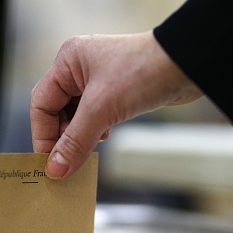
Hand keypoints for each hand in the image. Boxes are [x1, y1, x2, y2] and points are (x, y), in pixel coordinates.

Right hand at [30, 31, 202, 178]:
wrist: (190, 63)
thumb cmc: (144, 72)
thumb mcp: (102, 109)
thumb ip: (75, 141)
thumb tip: (56, 170)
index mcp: (67, 62)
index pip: (41, 104)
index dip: (43, 135)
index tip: (49, 162)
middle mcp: (79, 68)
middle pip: (57, 111)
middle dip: (63, 137)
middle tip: (67, 163)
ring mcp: (98, 79)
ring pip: (76, 116)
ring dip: (80, 136)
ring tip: (86, 153)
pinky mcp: (116, 91)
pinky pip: (95, 117)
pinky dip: (96, 131)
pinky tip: (104, 139)